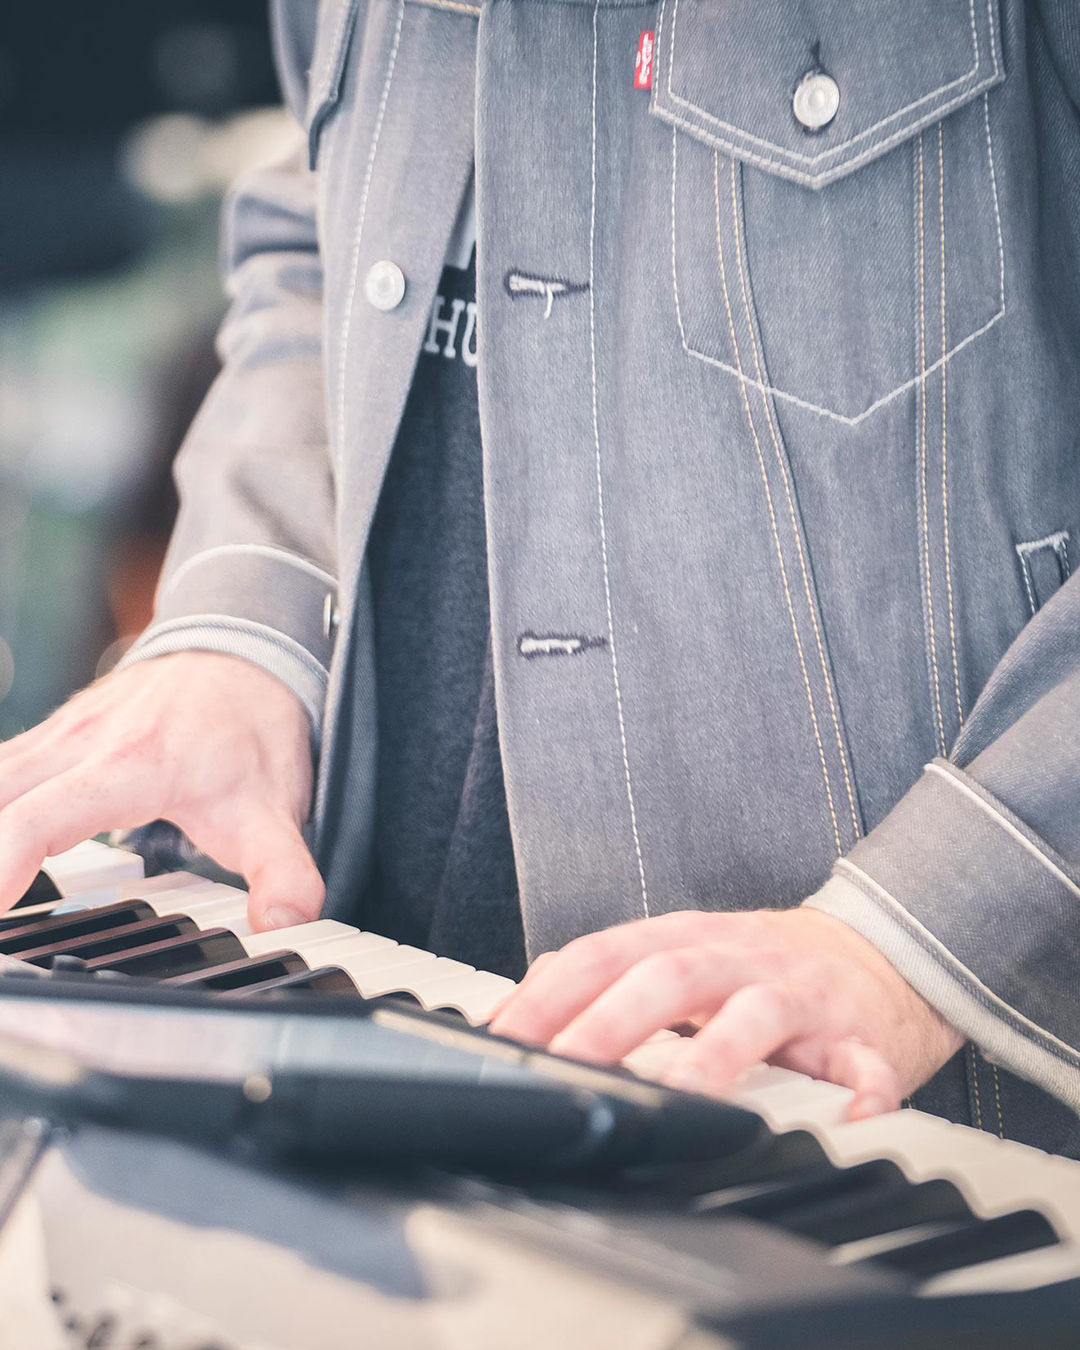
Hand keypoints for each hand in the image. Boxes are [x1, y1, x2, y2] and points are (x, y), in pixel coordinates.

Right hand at [0, 653, 322, 931]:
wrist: (245, 659)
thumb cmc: (253, 732)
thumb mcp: (277, 808)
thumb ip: (284, 870)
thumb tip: (286, 921)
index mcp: (131, 765)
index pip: (40, 817)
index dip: (2, 864)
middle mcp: (81, 744)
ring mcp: (59, 736)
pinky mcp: (49, 738)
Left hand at [489, 908, 963, 1118]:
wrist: (881, 952)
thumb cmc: (762, 965)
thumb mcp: (681, 951)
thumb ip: (608, 976)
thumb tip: (519, 1010)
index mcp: (685, 939)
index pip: (605, 953)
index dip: (552, 992)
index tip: (505, 1037)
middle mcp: (736, 958)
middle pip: (668, 976)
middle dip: (612, 1021)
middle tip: (567, 1067)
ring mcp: (798, 994)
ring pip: (754, 1014)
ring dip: (715, 1056)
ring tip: (681, 1097)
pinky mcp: (861, 1036)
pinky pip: (865, 1066)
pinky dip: (860, 1094)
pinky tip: (847, 1124)